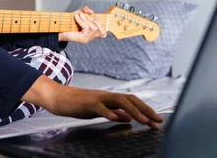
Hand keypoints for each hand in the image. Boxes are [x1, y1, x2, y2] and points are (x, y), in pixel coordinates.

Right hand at [22, 76, 162, 128]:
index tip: (156, 121)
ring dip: (133, 111)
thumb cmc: (77, 104)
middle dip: (146, 110)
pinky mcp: (87, 103)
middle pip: (130, 99)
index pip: (131, 101)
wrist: (58, 97)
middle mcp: (106, 95)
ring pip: (119, 100)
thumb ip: (113, 112)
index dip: (145, 110)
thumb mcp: (98, 110)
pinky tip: (117, 118)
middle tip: (158, 121)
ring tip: (144, 121)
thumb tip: (128, 117)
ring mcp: (97, 98)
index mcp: (109, 98)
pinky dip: (109, 112)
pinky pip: (100, 107)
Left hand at [59, 6, 106, 43]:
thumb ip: (85, 11)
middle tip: (83, 15)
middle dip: (92, 19)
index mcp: (91, 34)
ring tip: (80, 15)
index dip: (101, 25)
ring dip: (86, 19)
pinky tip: (76, 17)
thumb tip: (91, 11)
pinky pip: (86, 28)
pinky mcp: (82, 39)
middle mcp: (90, 37)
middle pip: (98, 28)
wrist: (59, 31)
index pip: (103, 33)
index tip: (92, 16)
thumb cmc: (69, 23)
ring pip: (93, 28)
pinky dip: (82, 21)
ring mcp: (87, 39)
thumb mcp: (78, 14)